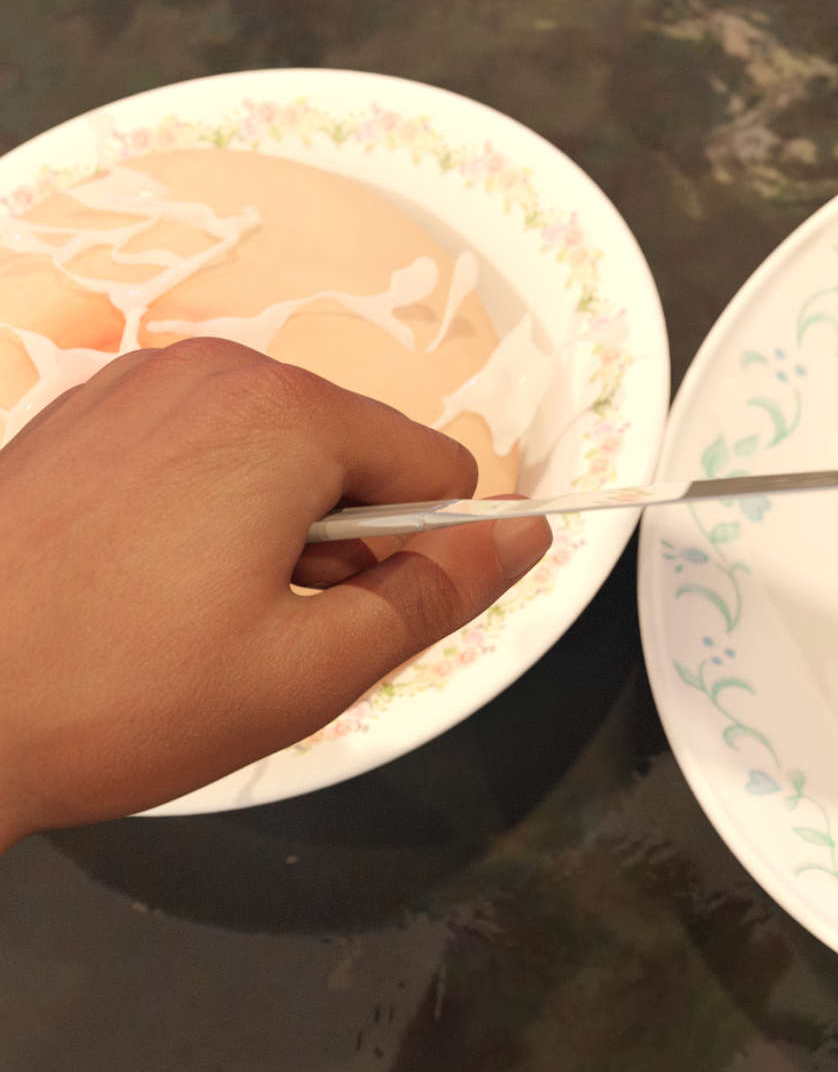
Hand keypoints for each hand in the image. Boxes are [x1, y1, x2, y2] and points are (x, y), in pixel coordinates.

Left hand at [0, 338, 549, 843]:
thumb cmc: (105, 698)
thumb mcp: (313, 671)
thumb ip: (441, 594)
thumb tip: (523, 537)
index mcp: (282, 415)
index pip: (437, 472)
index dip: (412, 564)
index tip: (334, 624)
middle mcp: (210, 372)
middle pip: (355, 458)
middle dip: (334, 548)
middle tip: (252, 635)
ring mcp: (134, 387)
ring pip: (277, 459)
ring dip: (266, 538)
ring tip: (186, 618)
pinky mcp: (81, 416)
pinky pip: (199, 456)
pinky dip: (197, 520)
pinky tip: (138, 590)